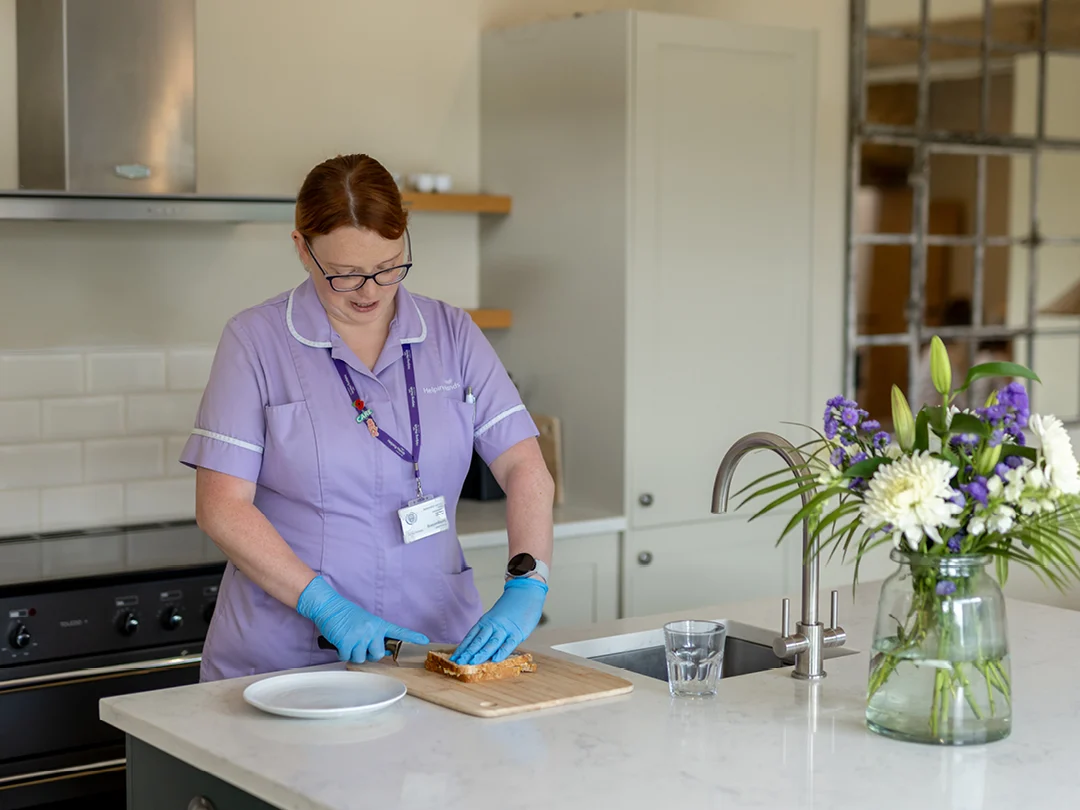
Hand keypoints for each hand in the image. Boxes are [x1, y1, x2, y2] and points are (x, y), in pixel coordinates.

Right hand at [296, 576, 428, 663]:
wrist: (329, 606)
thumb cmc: (346, 615)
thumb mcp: (366, 622)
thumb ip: (376, 635)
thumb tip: (385, 651)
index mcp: (379, 624)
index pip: (398, 632)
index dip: (412, 638)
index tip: (425, 641)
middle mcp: (372, 629)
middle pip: (378, 655)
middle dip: (368, 654)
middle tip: (359, 644)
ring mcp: (359, 635)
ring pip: (361, 658)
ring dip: (353, 653)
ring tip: (348, 640)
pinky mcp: (346, 641)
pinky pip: (347, 657)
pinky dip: (342, 653)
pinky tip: (340, 642)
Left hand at [451, 577, 547, 664]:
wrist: (526, 592)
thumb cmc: (510, 608)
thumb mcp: (495, 617)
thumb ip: (488, 631)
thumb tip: (478, 648)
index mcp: (486, 621)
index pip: (471, 636)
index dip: (462, 648)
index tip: (454, 658)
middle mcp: (493, 625)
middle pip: (478, 640)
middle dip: (468, 652)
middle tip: (458, 662)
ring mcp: (505, 628)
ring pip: (491, 642)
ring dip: (481, 653)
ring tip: (472, 662)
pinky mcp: (517, 632)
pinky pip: (509, 643)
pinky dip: (502, 651)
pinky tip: (495, 659)